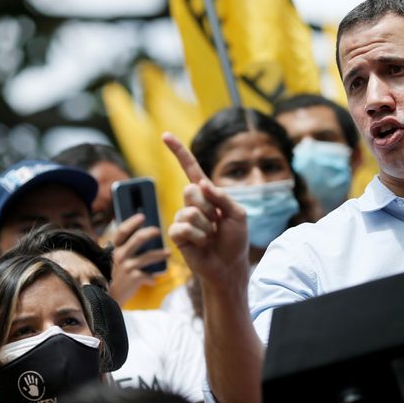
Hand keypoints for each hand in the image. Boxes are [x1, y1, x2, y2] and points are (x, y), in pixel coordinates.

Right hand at [109, 213, 169, 304]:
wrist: (102, 299)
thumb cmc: (108, 279)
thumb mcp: (110, 262)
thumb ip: (120, 252)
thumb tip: (135, 241)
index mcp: (113, 249)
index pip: (122, 231)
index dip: (132, 222)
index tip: (142, 216)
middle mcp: (119, 255)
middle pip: (138, 238)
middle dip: (150, 232)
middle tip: (158, 231)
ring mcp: (127, 267)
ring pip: (149, 256)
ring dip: (160, 254)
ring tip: (168, 253)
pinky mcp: (134, 278)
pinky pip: (148, 275)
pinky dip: (151, 279)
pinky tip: (153, 280)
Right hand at [163, 133, 249, 291]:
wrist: (229, 266)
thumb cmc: (235, 240)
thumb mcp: (238, 215)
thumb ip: (222, 197)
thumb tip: (201, 184)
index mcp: (208, 194)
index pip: (191, 168)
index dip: (179, 152)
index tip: (165, 135)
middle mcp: (192, 203)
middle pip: (190, 189)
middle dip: (208, 207)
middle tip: (216, 222)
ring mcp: (183, 218)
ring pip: (188, 211)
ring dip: (205, 226)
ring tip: (210, 236)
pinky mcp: (176, 235)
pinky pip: (181, 227)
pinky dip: (197, 236)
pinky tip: (201, 244)